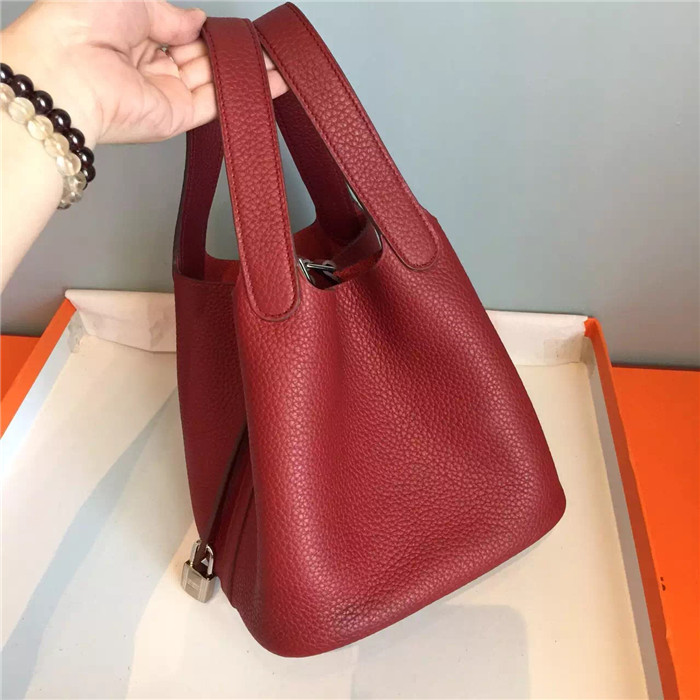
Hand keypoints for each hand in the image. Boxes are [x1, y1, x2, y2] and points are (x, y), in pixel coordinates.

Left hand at [1, 0, 287, 145]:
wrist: (67, 73)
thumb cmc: (81, 24)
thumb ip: (172, 15)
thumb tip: (198, 20)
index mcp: (128, 33)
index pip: (177, 32)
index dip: (203, 29)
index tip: (231, 27)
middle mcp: (146, 65)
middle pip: (198, 57)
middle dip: (228, 50)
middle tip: (259, 42)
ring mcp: (164, 93)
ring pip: (212, 80)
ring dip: (243, 69)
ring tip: (274, 57)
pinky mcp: (177, 117)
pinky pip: (217, 103)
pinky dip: (245, 92)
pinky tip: (270, 79)